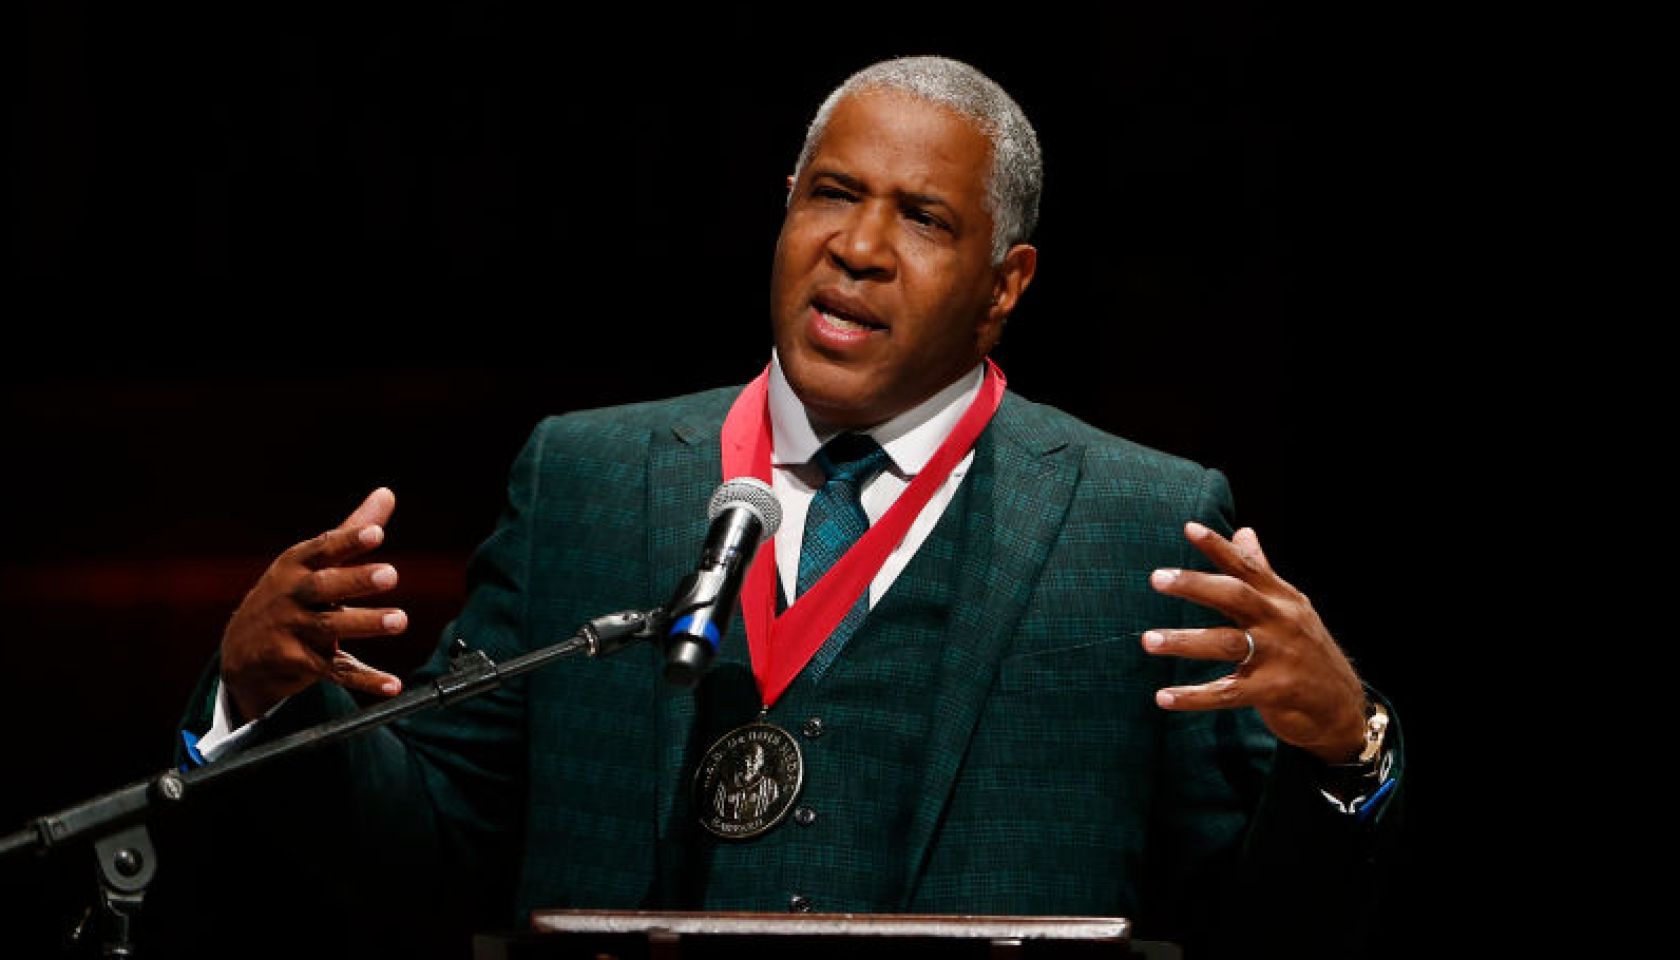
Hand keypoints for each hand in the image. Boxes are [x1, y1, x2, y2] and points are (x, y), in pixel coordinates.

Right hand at [220, 487, 408, 721]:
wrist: (241, 650)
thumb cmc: (290, 595)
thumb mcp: (311, 561)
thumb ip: (351, 531)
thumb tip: (387, 493)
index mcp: (296, 565)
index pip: (323, 549)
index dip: (348, 541)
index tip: (376, 533)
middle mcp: (292, 596)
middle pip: (323, 587)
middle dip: (355, 580)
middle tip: (391, 574)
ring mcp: (292, 631)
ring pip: (330, 628)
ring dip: (365, 624)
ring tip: (400, 620)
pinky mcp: (299, 663)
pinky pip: (335, 671)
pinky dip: (365, 680)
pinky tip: (393, 684)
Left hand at [1141, 521, 1366, 762]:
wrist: (1343, 705)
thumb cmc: (1306, 650)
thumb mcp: (1290, 607)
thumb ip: (1261, 571)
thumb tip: (1243, 532)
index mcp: (1282, 599)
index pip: (1247, 566)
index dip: (1219, 547)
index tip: (1189, 528)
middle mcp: (1281, 622)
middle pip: (1235, 596)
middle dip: (1196, 585)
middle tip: (1157, 578)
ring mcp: (1279, 656)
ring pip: (1226, 643)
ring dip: (1185, 641)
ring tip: (1148, 640)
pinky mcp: (1274, 691)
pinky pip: (1227, 692)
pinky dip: (1194, 697)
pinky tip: (1163, 698)